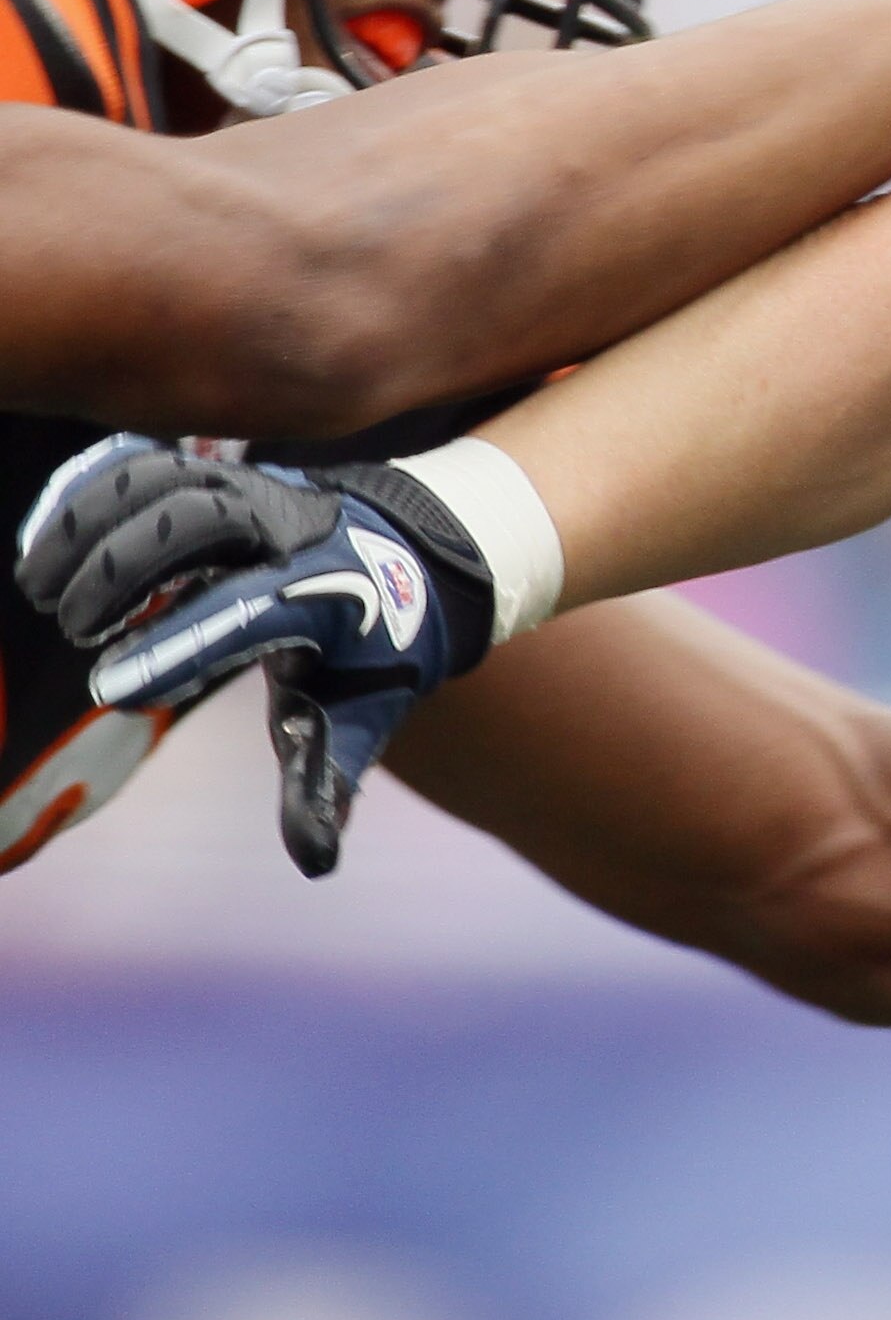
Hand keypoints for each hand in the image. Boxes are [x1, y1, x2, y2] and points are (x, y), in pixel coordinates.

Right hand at [12, 437, 491, 874]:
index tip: (109, 692)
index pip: (243, 616)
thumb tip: (316, 860)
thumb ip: (327, 781)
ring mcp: (253, 490)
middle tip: (76, 630)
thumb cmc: (379, 644)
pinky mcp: (220, 469)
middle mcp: (289, 531)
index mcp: (324, 596)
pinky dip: (86, 483)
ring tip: (39, 585)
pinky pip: (147, 459)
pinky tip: (42, 530)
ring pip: (161, 479)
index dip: (175, 649)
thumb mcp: (365, 711)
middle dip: (122, 572)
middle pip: (194, 525)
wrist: (423, 549)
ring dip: (88, 523)